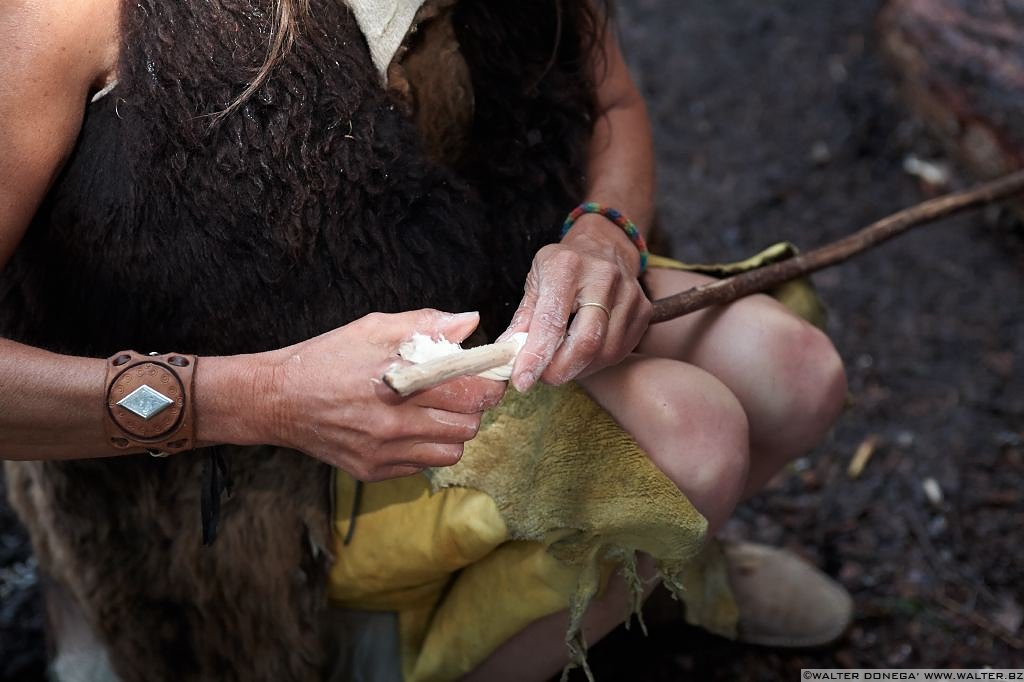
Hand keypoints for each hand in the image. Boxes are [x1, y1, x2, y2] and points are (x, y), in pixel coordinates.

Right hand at [257, 310, 505, 480]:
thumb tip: (470, 321)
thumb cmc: (327, 358)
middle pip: (468, 425)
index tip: (489, 372)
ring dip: (454, 431)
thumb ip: (425, 324)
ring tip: (437, 411)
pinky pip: (423, 465)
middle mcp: (394, 424)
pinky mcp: (374, 471)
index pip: (469, 391)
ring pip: (452, 451)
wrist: (277, 400)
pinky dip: (427, 448)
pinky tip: (410, 427)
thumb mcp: (373, 329)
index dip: (488, 381)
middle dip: (473, 406)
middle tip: (462, 390)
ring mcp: (384, 453)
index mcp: (398, 384)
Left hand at [504, 214, 651, 390]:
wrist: (604, 247)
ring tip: (561, 362)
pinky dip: (596, 362)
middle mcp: (602, 277)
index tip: (522, 381)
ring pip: (605, 352)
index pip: (552, 321)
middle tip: (543, 377)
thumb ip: (523, 319)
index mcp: (567, 266)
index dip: (536, 356)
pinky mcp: (643, 310)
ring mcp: (628, 294)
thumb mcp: (535, 282)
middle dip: (561, 370)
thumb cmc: (563, 267)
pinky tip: (582, 355)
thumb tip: (508, 354)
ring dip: (578, 368)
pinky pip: (619, 351)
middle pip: (586, 342)